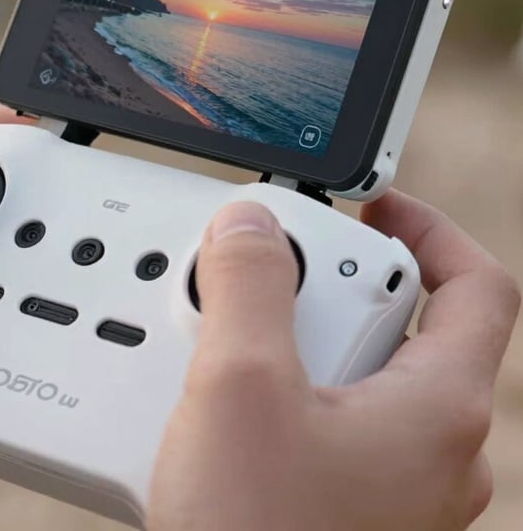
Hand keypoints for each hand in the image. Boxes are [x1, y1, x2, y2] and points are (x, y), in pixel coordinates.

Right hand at [149, 192, 519, 530]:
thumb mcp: (239, 385)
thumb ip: (247, 284)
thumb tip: (253, 223)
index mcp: (440, 409)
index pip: (478, 287)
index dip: (432, 229)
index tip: (379, 205)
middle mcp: (435, 449)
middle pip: (405, 323)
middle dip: (333, 287)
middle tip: (271, 285)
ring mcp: (395, 483)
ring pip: (362, 372)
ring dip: (299, 339)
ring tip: (234, 351)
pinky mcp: (352, 503)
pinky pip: (334, 417)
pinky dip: (288, 388)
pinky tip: (228, 405)